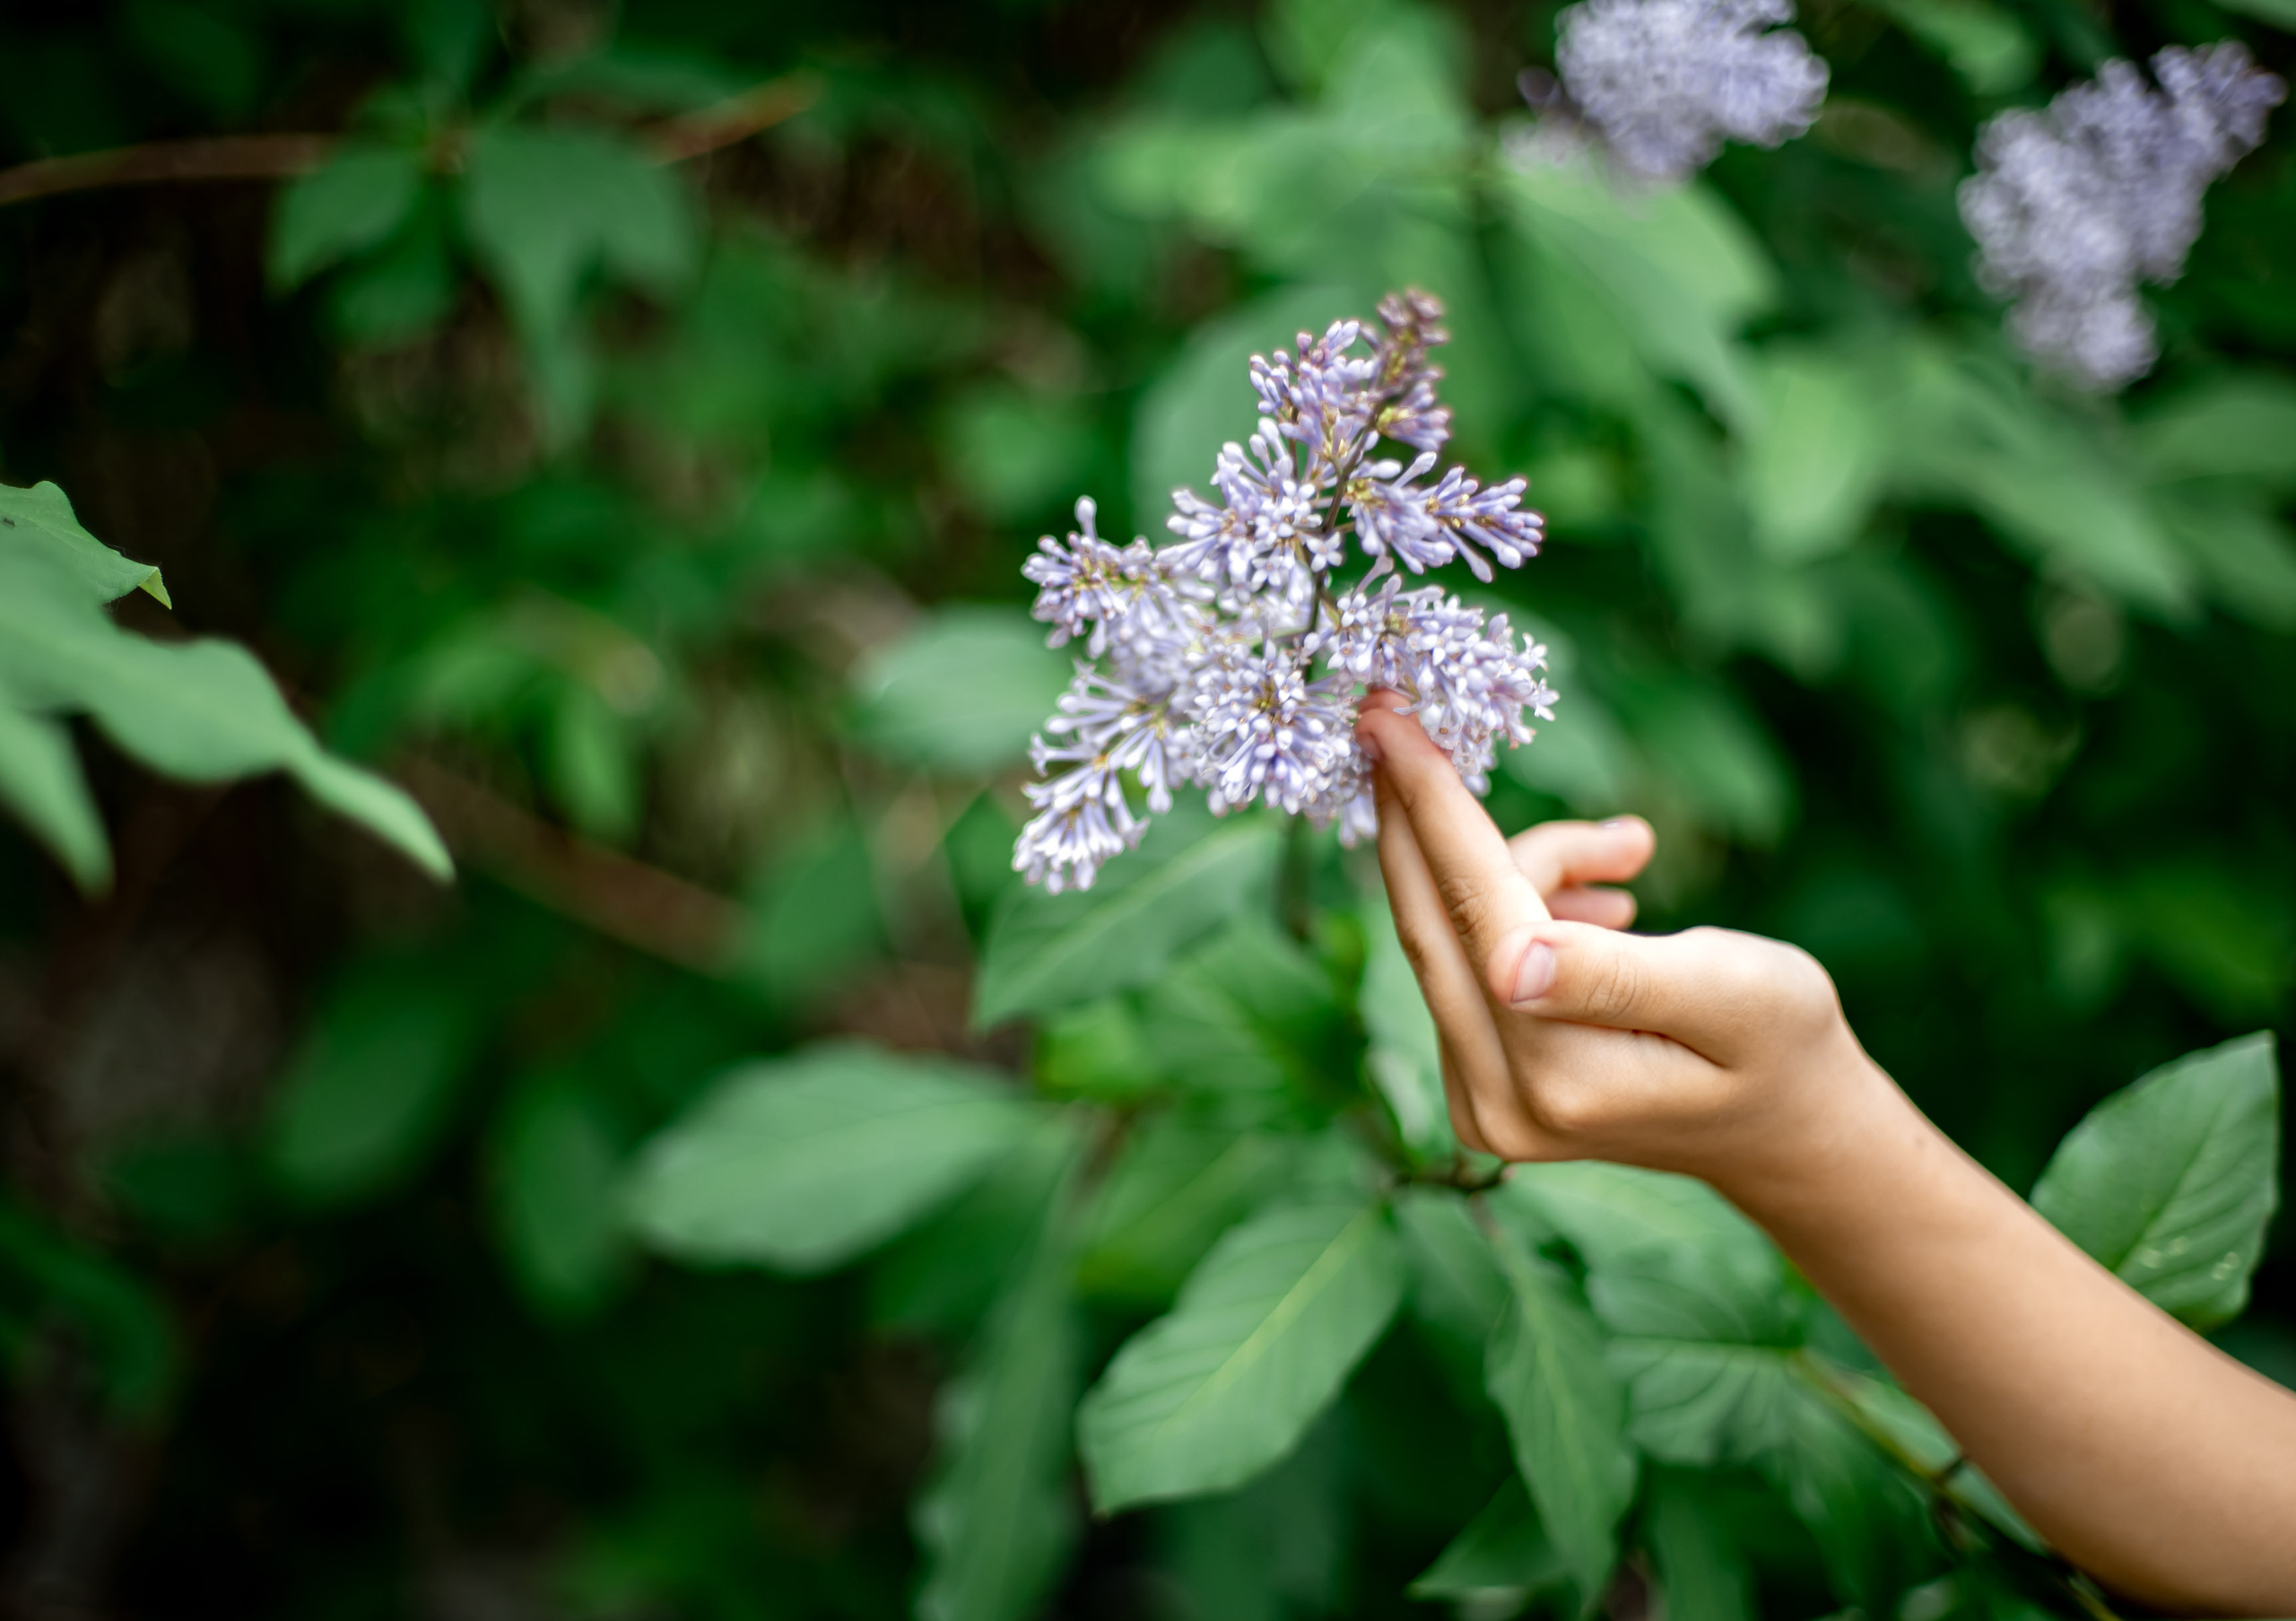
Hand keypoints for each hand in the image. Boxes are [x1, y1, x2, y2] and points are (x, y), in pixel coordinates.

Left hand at [1355, 691, 1894, 1193]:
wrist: (1788, 1130)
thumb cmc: (1782, 1045)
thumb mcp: (1735, 994)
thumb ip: (1616, 975)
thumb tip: (1507, 961)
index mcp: (1560, 1074)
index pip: (1473, 910)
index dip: (1430, 804)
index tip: (1384, 714)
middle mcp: (1500, 1103)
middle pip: (1431, 923)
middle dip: (1425, 815)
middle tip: (1400, 716)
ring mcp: (1482, 1105)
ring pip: (1458, 933)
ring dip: (1528, 871)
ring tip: (1628, 857)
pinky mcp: (1480, 1088)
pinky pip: (1469, 962)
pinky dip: (1519, 910)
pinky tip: (1600, 909)